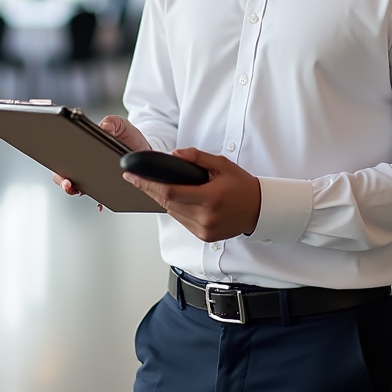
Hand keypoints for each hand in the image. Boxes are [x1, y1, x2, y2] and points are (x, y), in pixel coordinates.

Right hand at [52, 115, 150, 196]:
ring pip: (80, 189)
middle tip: (68, 182)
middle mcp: (87, 166)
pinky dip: (98, 201)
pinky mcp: (108, 187)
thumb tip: (105, 126)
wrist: (145, 150)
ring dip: (76, 191)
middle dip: (63, 182)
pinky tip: (100, 203)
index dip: (59, 165)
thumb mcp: (121, 125)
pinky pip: (99, 198)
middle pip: (66, 177)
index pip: (65, 160)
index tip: (61, 168)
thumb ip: (113, 122)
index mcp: (85, 150)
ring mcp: (96, 178)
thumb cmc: (130, 137)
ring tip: (79, 189)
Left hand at [123, 148, 261, 241]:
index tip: (131, 176)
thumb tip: (174, 154)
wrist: (260, 210)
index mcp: (210, 198)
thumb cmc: (242, 186)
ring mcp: (204, 230)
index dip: (147, 184)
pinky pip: (182, 221)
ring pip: (172, 213)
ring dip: (162, 199)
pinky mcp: (204, 237)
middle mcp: (205, 217)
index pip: (169, 192)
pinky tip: (175, 199)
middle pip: (167, 203)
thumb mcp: (222, 165)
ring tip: (154, 185)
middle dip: (150, 190)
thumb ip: (197, 158)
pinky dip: (176, 209)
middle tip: (135, 178)